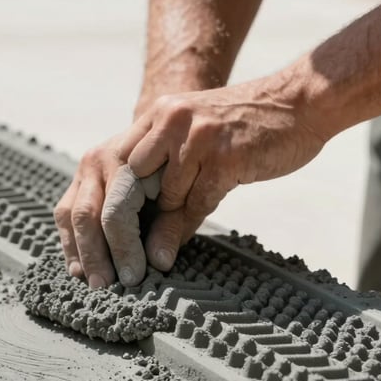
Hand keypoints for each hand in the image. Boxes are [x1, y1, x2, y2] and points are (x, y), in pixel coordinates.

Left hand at [55, 75, 324, 286]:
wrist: (297, 100)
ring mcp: (190, 135)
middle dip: (105, 242)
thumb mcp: (191, 150)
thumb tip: (139, 245)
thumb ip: (160, 183)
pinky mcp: (220, 153)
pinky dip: (177, 233)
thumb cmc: (242, 132)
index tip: (82, 262)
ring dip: (142, 240)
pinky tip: (166, 257)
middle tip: (103, 280)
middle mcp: (162, 122)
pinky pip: (191, 202)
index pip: (96, 174)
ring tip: (135, 272)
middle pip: (114, 190)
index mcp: (149, 121)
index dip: (83, 221)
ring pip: (151, 199)